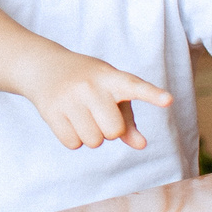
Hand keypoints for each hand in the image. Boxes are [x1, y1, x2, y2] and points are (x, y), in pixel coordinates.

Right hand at [22, 49, 174, 151]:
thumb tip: (141, 144)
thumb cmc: (87, 81)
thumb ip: (128, 118)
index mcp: (110, 77)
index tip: (168, 100)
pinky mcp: (51, 111)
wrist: (43, 67)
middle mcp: (90, 85)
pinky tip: (67, 120)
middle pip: (114, 130)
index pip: (135, 86)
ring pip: (94, 141)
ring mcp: (69, 97)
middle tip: (98, 113)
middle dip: (109, 130)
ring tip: (81, 115)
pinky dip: (73, 139)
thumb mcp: (109, 91)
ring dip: (91, 136)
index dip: (152, 95)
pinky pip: (73, 143)